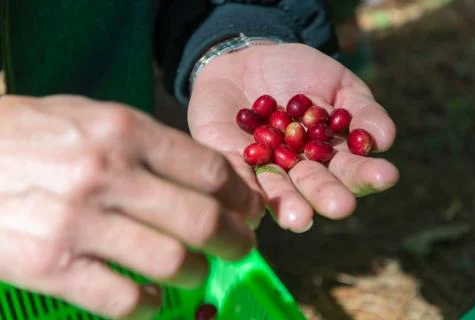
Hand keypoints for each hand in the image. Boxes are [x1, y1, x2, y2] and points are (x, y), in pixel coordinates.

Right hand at [0, 95, 263, 318]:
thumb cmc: (32, 134)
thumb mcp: (93, 117)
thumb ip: (149, 144)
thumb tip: (206, 176)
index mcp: (123, 131)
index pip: (208, 170)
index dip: (241, 196)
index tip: (251, 210)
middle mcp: (107, 174)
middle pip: (202, 219)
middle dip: (236, 240)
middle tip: (241, 248)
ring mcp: (79, 222)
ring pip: (172, 262)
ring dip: (196, 273)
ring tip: (196, 272)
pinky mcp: (51, 265)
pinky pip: (124, 299)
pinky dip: (149, 303)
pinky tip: (151, 296)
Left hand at [188, 43, 398, 232]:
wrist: (247, 58)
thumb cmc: (299, 74)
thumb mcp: (337, 84)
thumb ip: (361, 110)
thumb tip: (384, 138)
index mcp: (326, 156)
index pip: (348, 169)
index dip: (366, 174)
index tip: (386, 176)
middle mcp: (295, 169)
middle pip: (313, 185)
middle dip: (327, 195)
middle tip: (341, 207)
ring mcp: (262, 166)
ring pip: (276, 188)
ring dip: (289, 203)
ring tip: (302, 218)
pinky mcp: (228, 158)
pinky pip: (236, 174)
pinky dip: (243, 188)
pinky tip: (252, 209)